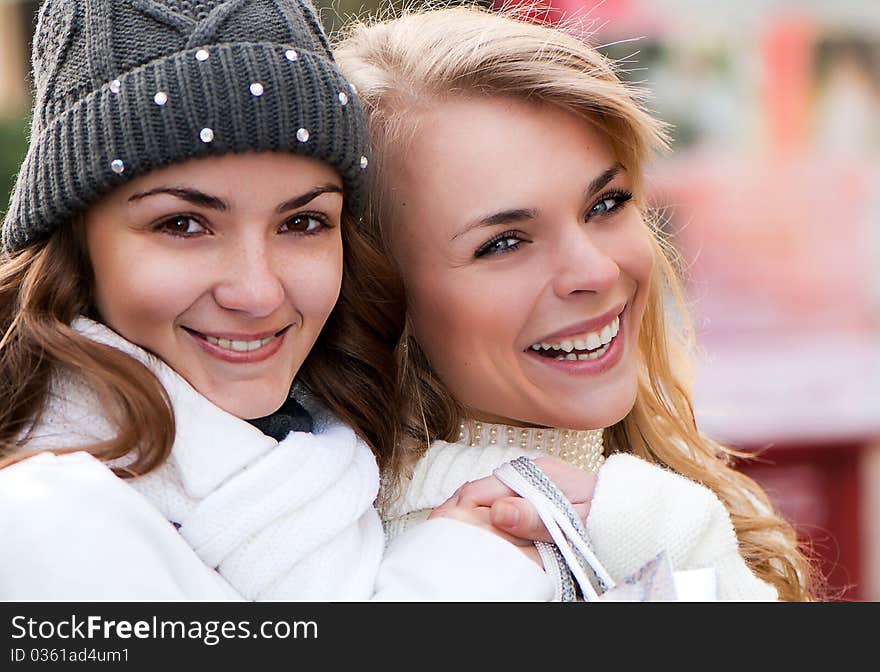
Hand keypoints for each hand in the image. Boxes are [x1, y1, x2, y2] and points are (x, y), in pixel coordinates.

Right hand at [427, 456, 597, 563]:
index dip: (458, 511)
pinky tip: (482, 538)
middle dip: (458, 514)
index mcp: (537, 472)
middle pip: (478, 492)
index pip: (481, 487)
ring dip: (471, 519)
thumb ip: (538, 517)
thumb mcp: (576, 521)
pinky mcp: (533, 497)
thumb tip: (497, 511)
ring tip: (457, 542)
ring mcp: (530, 484)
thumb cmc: (609, 519)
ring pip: (485, 499)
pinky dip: (487, 522)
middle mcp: (529, 473)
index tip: (445, 533)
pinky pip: (500, 506)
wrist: (634, 515)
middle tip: (443, 541)